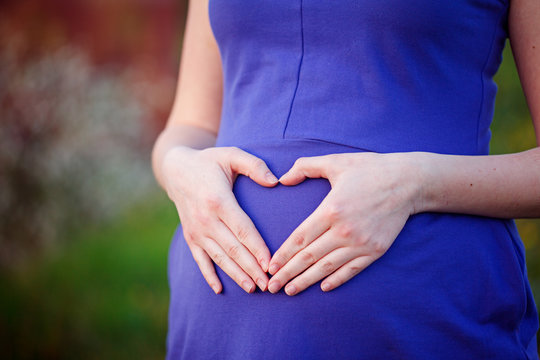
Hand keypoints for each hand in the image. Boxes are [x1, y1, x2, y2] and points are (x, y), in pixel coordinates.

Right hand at [162, 146, 278, 293]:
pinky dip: (209, 275)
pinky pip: (200, 260)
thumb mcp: (232, 154)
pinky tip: (219, 289)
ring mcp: (196, 230)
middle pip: (233, 249)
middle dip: (251, 268)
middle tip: (268, 284)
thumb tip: (275, 181)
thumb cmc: (210, 161)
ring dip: (235, 275)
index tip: (271, 264)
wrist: (177, 169)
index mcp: (218, 200)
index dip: (257, 248)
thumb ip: (254, 165)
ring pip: (219, 257)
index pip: (243, 229)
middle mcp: (205, 219)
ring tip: (252, 288)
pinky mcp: (190, 236)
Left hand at [267, 152, 420, 294]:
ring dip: (307, 281)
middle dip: (288, 273)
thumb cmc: (369, 169)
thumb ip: (305, 167)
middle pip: (309, 257)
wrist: (408, 181)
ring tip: (290, 291)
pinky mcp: (376, 250)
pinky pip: (352, 269)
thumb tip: (282, 179)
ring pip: (328, 267)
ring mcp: (361, 243)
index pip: (300, 238)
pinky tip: (323, 287)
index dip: (283, 255)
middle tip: (272, 287)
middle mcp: (344, 230)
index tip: (270, 267)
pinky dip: (337, 279)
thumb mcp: (335, 161)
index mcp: (331, 210)